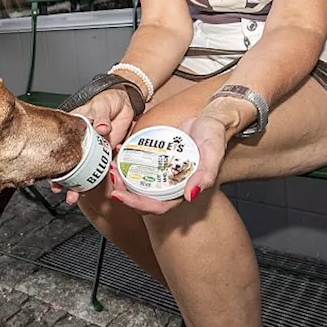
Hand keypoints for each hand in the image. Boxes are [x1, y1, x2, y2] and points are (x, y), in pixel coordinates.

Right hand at [49, 87, 135, 204]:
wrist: (126, 102)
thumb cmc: (108, 100)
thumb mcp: (101, 105)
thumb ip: (101, 117)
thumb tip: (100, 127)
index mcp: (72, 129)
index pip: (58, 145)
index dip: (53, 160)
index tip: (50, 173)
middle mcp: (80, 141)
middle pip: (68, 162)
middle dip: (63, 179)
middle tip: (60, 189)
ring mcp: (93, 149)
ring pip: (82, 170)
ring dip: (77, 184)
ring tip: (73, 196)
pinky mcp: (106, 153)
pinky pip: (100, 168)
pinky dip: (96, 179)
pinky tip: (90, 188)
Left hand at [104, 102, 240, 214]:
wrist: (211, 119)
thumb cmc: (214, 138)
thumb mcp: (213, 154)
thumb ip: (205, 175)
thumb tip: (190, 196)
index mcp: (183, 189)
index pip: (157, 206)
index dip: (137, 204)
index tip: (119, 196)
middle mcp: (170, 183)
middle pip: (143, 196)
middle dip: (124, 191)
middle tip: (112, 177)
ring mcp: (163, 171)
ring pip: (138, 181)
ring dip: (123, 177)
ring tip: (112, 165)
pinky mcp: (158, 158)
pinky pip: (140, 163)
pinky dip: (128, 159)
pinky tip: (119, 150)